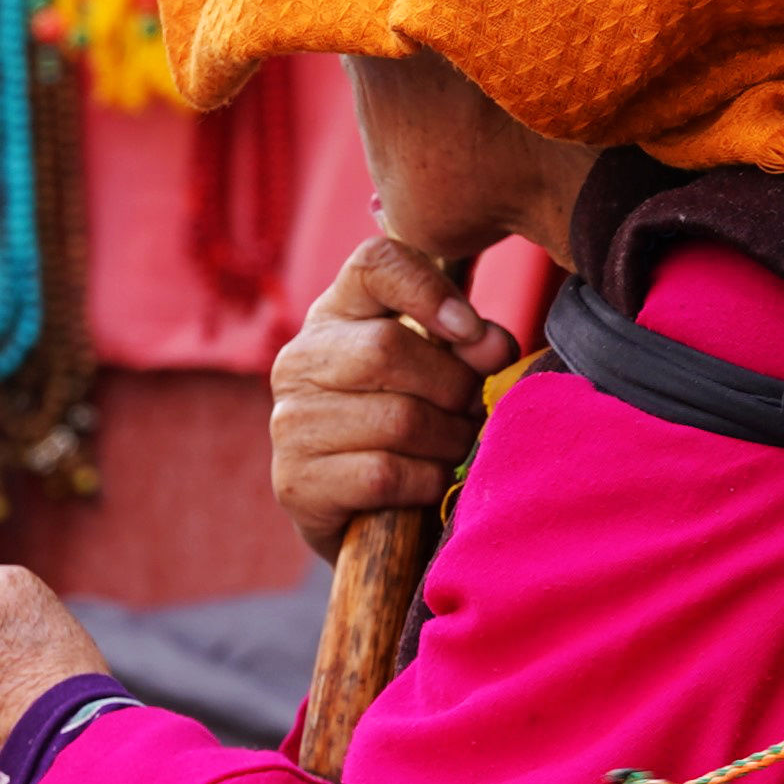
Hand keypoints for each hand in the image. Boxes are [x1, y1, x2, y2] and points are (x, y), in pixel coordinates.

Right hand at [268, 236, 510, 560]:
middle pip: (387, 347)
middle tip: (472, 412)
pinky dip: (425, 481)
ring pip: (396, 417)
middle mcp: (300, 360)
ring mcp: (290, 422)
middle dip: (452, 386)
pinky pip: (385, 473)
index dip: (428, 288)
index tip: (470, 330)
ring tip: (454, 448)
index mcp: (335, 315)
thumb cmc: (409, 432)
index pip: (372, 265)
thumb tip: (493, 346)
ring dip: (447, 440)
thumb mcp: (437, 374)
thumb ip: (468, 347)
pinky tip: (428, 484)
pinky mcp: (297, 481)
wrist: (362, 518)